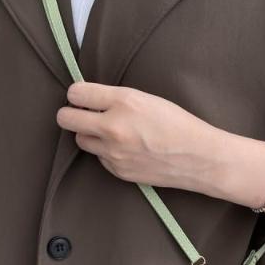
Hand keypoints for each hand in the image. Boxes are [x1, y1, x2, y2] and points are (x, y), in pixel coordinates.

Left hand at [56, 82, 225, 191]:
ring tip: (109, 132)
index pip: (76, 94)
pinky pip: (100, 158)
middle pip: (65, 119)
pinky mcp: (118, 171)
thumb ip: (116, 98)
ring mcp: (113, 152)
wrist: (199, 158)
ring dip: (90, 134)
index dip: (77, 94)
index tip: (83, 97)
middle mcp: (113, 127)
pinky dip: (107, 153)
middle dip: (71, 114)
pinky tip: (126, 149)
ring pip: (81, 140)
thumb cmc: (178, 124)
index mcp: (123, 102)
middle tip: (83, 114)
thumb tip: (88, 100)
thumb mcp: (148, 99)